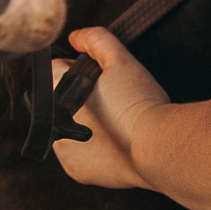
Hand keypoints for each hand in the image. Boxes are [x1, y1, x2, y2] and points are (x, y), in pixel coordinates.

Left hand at [49, 27, 174, 190]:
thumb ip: (95, 39)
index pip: (58, 69)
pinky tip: (113, 142)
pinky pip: (80, 153)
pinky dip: (92, 148)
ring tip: (115, 122)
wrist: (157, 147)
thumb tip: (75, 38)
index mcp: (56, 93)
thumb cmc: (140, 101)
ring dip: (85, 121)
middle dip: (81, 95)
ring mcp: (64, 151)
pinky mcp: (77, 171)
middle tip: (113, 100)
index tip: (103, 79)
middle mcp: (53, 124)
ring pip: (69, 126)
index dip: (82, 68)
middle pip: (61, 98)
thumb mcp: (120, 59)